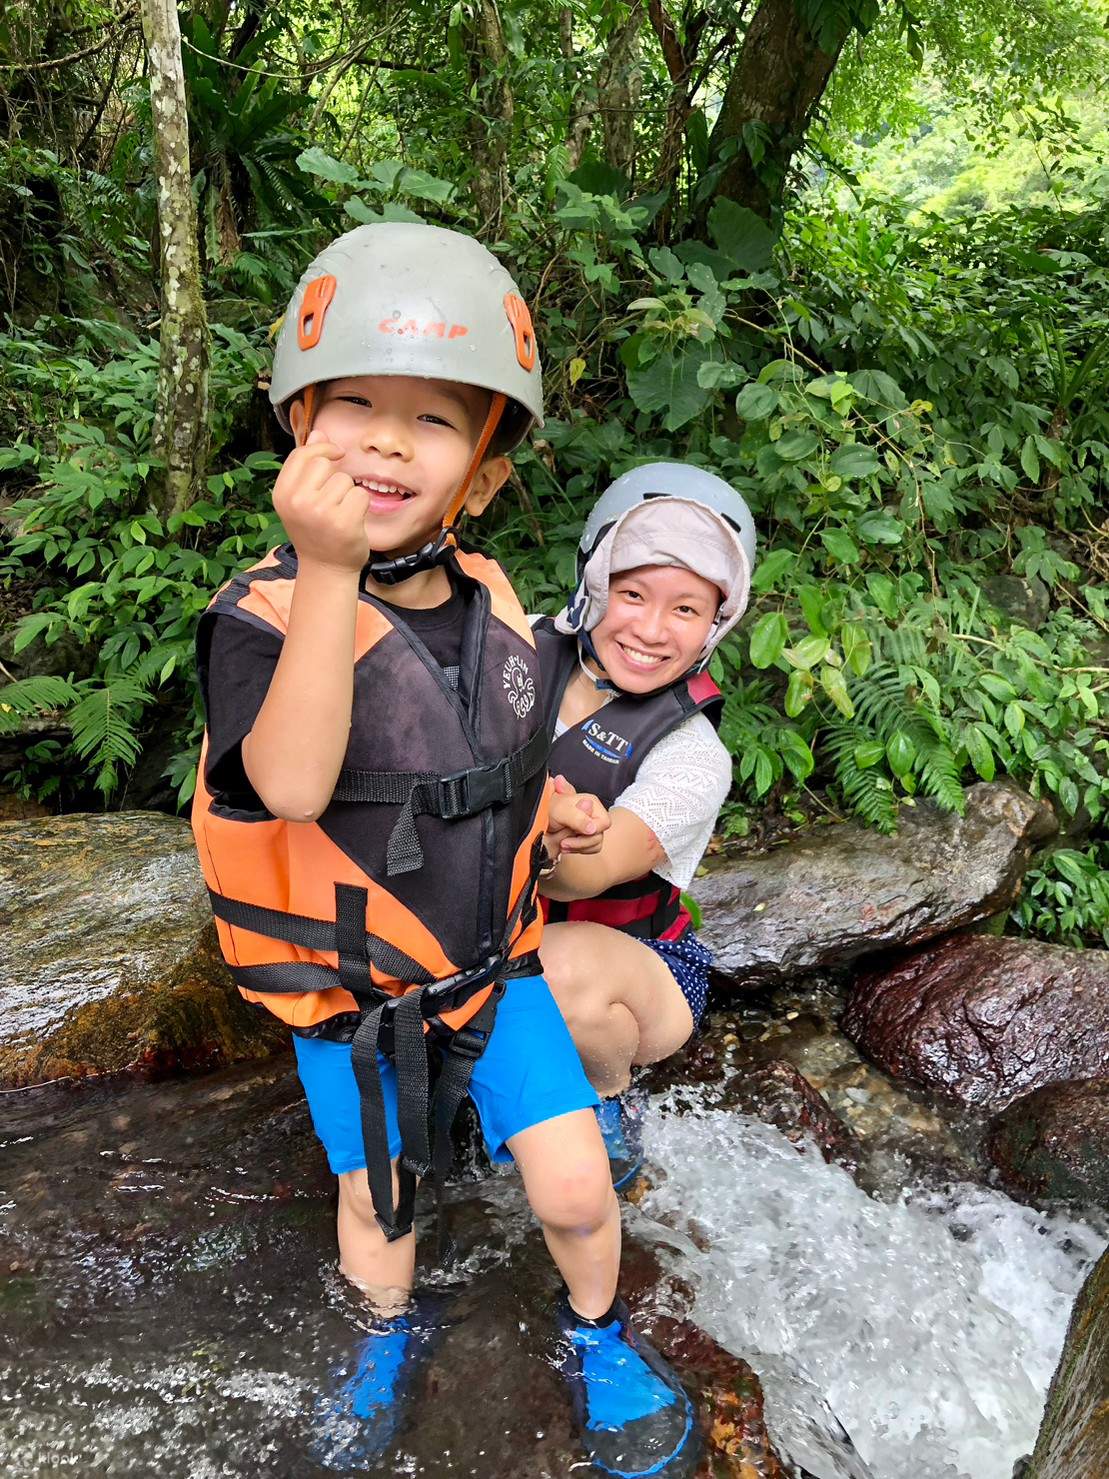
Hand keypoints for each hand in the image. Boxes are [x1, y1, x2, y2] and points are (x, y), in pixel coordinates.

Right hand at [272, 429, 369, 572]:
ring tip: (340, 514)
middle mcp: (297, 501)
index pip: (302, 454)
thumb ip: (307, 466)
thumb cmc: (315, 531)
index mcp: (282, 493)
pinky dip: (360, 507)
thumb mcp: (302, 498)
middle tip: (332, 500)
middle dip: (334, 476)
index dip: (322, 448)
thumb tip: (318, 433)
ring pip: (344, 480)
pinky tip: (351, 522)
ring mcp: (320, 512)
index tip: (336, 453)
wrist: (326, 569)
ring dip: (348, 494)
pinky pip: (360, 495)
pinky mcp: (343, 521)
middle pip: (324, 464)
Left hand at [544, 774, 610, 858]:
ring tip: (562, 844)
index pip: (604, 822)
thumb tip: (593, 828)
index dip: (592, 829)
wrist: (536, 823)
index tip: (576, 831)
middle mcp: (592, 815)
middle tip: (564, 842)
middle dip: (581, 841)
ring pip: (596, 844)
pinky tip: (565, 845)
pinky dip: (578, 850)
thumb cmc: (547, 810)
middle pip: (599, 836)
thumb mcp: (561, 811)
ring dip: (577, 847)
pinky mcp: (585, 839)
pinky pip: (591, 850)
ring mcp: (589, 828)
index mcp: (591, 802)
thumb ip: (578, 817)